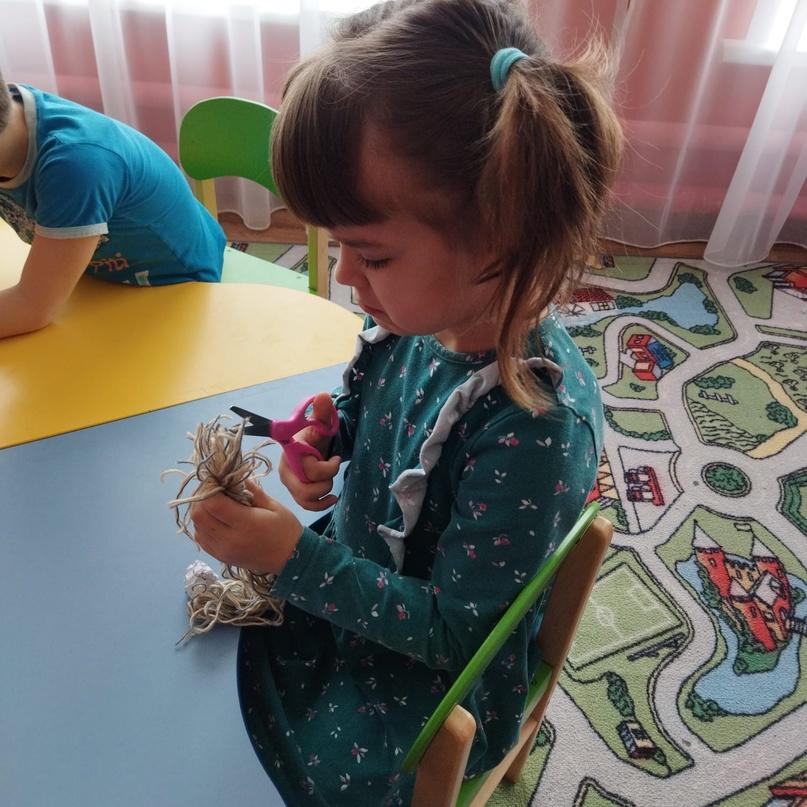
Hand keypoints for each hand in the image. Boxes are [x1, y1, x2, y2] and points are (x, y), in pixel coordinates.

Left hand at [190, 481, 302, 573]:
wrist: (291, 560)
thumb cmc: (285, 530)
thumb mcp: (274, 506)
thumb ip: (253, 491)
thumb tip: (235, 477)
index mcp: (246, 523)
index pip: (213, 503)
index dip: (210, 489)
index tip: (217, 481)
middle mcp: (230, 539)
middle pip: (199, 515)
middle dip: (202, 499)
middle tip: (214, 491)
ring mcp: (223, 550)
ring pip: (196, 527)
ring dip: (201, 512)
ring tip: (214, 504)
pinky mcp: (220, 557)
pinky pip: (201, 539)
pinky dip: (202, 526)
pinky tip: (214, 519)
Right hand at [280, 391, 341, 511]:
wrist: (313, 445)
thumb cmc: (316, 434)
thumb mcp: (321, 423)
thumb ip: (322, 412)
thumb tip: (323, 395)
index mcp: (291, 453)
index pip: (307, 468)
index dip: (325, 468)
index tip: (336, 457)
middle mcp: (286, 470)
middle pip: (304, 487)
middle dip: (325, 481)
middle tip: (333, 467)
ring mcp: (290, 483)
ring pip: (305, 498)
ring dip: (324, 491)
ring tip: (332, 480)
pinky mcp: (295, 493)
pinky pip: (305, 506)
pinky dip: (321, 505)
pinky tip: (332, 498)